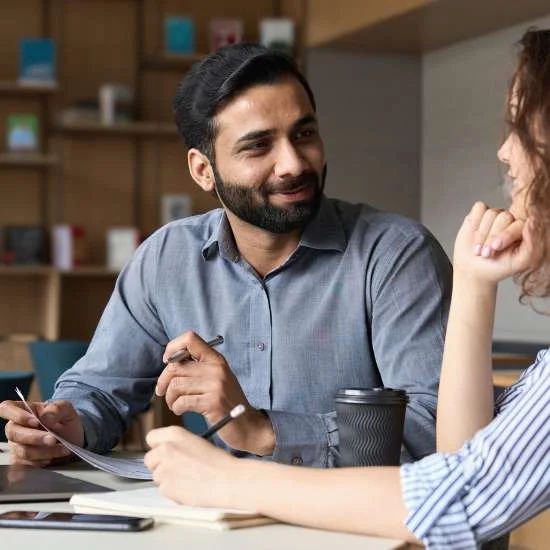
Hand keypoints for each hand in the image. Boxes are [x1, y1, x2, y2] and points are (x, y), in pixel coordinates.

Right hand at [0, 399, 83, 466]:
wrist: (72, 438)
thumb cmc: (65, 420)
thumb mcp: (66, 409)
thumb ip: (57, 409)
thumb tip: (46, 416)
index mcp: (24, 410)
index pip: (7, 408)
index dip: (17, 415)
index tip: (36, 421)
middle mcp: (16, 427)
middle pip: (13, 433)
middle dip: (35, 437)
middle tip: (53, 439)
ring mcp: (16, 445)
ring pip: (22, 451)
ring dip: (44, 451)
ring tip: (62, 449)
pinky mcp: (20, 461)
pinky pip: (26, 465)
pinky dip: (42, 461)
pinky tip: (54, 457)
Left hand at [144, 426, 239, 508]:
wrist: (227, 480)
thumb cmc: (218, 462)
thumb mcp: (196, 441)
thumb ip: (177, 444)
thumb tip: (167, 452)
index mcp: (174, 434)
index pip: (151, 438)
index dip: (158, 446)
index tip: (164, 451)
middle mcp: (165, 449)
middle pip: (150, 459)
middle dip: (160, 464)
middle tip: (176, 468)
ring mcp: (164, 469)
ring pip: (157, 476)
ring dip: (168, 479)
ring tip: (188, 478)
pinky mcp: (166, 488)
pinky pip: (164, 490)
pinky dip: (173, 491)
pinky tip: (188, 488)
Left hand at [155, 332, 274, 455]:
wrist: (248, 425)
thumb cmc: (228, 402)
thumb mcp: (217, 378)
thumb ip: (198, 367)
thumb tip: (169, 361)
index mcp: (216, 359)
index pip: (190, 339)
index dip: (173, 348)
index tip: (168, 362)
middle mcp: (216, 369)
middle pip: (176, 366)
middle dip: (163, 380)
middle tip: (162, 391)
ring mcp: (216, 385)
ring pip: (176, 385)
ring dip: (169, 397)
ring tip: (174, 403)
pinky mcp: (213, 403)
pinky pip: (182, 401)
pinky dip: (176, 408)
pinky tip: (181, 410)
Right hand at [453, 202, 532, 284]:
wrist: (473, 270)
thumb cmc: (498, 267)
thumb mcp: (519, 262)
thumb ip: (531, 244)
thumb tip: (532, 223)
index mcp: (522, 231)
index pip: (518, 224)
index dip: (505, 235)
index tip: (495, 248)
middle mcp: (510, 221)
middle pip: (503, 217)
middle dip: (491, 237)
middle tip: (485, 253)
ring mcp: (494, 216)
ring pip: (490, 213)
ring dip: (481, 234)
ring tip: (478, 249)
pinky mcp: (479, 214)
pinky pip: (479, 208)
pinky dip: (474, 221)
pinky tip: (473, 234)